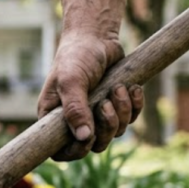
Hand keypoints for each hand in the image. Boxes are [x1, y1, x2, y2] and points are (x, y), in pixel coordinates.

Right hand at [36, 33, 143, 160]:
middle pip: (94, 145)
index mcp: (54, 117)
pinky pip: (130, 118)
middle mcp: (74, 119)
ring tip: (118, 88)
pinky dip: (134, 105)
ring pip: (115, 132)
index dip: (76, 151)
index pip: (60, 151)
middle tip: (105, 104)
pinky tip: (131, 87)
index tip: (88, 137)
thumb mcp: (71, 81)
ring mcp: (96, 113)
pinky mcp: (115, 105)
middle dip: (106, 127)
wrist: (96, 36)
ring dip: (121, 112)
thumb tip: (83, 137)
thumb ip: (75, 110)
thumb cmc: (76, 56)